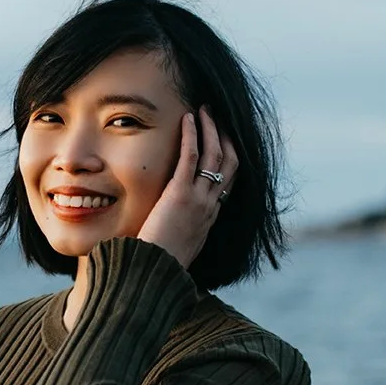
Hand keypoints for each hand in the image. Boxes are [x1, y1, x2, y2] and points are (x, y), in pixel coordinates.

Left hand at [137, 106, 238, 268]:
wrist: (156, 274)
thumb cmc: (160, 267)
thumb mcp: (178, 251)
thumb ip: (179, 237)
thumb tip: (167, 236)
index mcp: (210, 218)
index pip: (228, 183)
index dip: (228, 160)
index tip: (224, 143)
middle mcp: (210, 206)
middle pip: (230, 164)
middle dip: (226, 138)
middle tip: (219, 119)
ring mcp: (199, 199)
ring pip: (215, 156)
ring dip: (212, 129)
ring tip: (205, 110)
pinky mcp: (180, 193)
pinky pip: (191, 157)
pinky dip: (192, 135)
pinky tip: (189, 118)